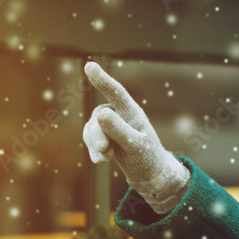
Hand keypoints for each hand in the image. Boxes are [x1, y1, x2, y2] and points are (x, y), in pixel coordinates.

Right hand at [83, 62, 189, 213]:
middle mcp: (120, 114)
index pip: (116, 93)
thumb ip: (119, 130)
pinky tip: (101, 161)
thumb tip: (100, 114)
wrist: (149, 173)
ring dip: (94, 144)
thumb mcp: (135, 147)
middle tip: (102, 150)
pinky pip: (90, 137)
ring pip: (91, 127)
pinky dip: (93, 149)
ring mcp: (110, 123)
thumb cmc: (147, 158)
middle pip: (99, 116)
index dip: (103, 80)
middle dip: (97, 134)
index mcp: (133, 112)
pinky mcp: (104, 134)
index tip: (90, 66)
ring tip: (103, 159)